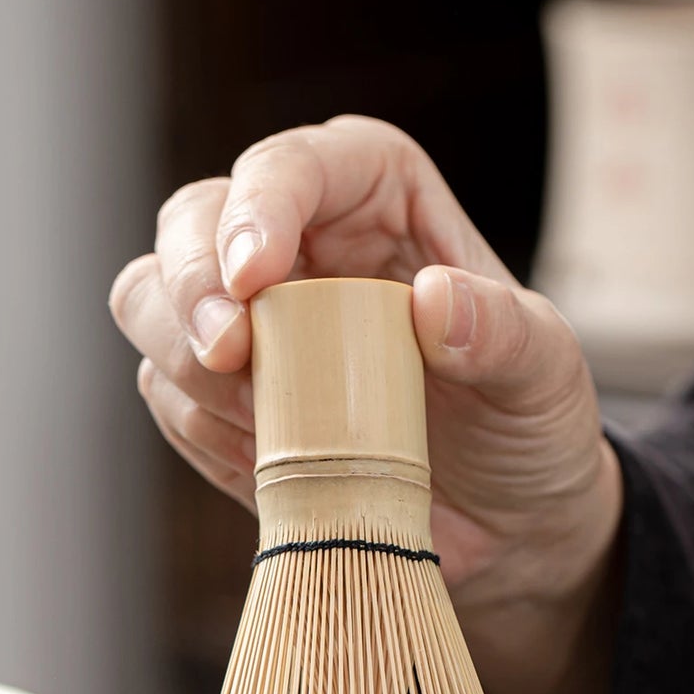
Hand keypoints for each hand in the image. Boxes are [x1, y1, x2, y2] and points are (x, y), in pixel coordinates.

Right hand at [110, 116, 622, 693]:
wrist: (503, 527)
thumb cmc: (524, 426)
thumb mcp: (544, 374)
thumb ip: (504, 334)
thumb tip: (437, 303)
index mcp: (375, 200)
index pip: (293, 166)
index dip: (259, 206)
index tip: (255, 278)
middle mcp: (298, 248)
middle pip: (191, 221)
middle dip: (189, 284)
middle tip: (227, 356)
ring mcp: (250, 327)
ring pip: (149, 300)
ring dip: (181, 361)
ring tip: (260, 422)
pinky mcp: (220, 403)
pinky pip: (167, 397)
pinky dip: (197, 429)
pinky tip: (261, 461)